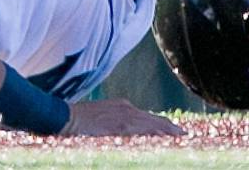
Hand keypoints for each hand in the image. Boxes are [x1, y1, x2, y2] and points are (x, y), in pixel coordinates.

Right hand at [59, 99, 184, 135]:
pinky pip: (143, 132)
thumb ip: (115, 123)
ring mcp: (125, 117)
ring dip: (168, 132)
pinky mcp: (120, 126)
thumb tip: (124, 133)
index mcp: (124, 108)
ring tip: (181, 138)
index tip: (175, 131)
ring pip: (153, 125)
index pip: (149, 117)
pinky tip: (165, 140)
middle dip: (171, 129)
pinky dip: (156, 135)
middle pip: (156, 120)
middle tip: (185, 136)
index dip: (163, 125)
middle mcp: (128, 110)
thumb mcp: (102, 119)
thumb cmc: (79, 120)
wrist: (64, 117)